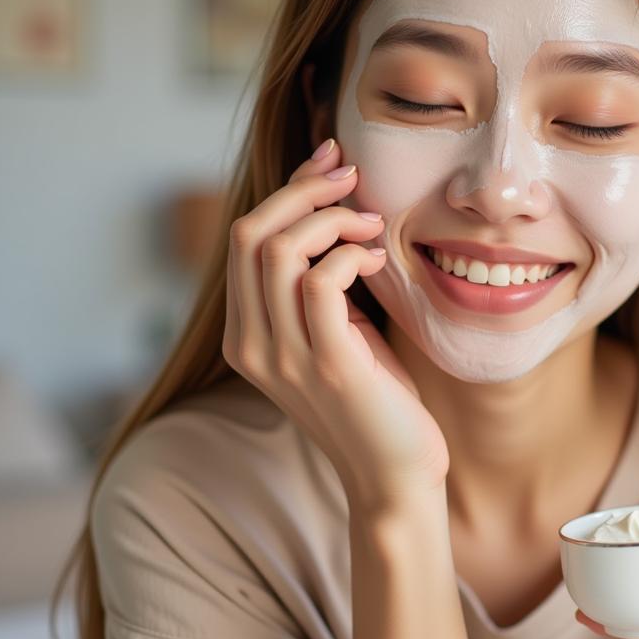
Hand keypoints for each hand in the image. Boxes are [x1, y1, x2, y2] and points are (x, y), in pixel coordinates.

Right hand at [223, 137, 449, 513]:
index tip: (332, 162)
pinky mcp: (326, 364)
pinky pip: (320, 281)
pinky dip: (349, 255)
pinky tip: (375, 262)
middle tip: (353, 178)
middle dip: (304, 190)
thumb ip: (320, 281)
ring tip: (372, 226)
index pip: (243, 239)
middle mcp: (251, 345)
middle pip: (249, 233)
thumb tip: (331, 205)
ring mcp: (283, 357)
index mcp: (246, 334)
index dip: (287, 190)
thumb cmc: (377, 399)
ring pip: (278, 249)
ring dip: (331, 218)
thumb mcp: (338, 331)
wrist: (395, 476)